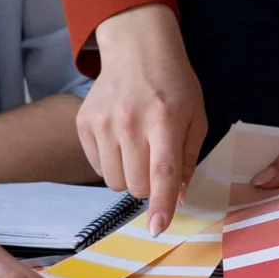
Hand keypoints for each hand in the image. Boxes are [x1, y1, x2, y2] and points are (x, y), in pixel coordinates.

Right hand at [80, 5, 207, 233]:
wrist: (137, 49)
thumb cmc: (173, 85)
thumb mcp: (195, 117)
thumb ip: (188, 159)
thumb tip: (178, 198)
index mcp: (164, 120)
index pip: (162, 172)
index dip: (161, 204)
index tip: (157, 228)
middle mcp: (129, 122)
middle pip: (135, 185)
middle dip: (149, 186)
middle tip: (156, 162)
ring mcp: (102, 122)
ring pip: (114, 182)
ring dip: (129, 177)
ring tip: (137, 150)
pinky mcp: (83, 123)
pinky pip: (98, 167)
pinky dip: (111, 164)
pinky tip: (120, 141)